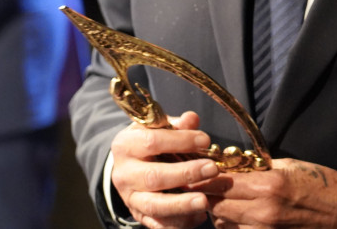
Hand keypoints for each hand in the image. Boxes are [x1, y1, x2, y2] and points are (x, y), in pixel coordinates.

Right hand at [110, 111, 219, 228]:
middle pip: (153, 177)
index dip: (180, 141)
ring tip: (205, 201)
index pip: (152, 142)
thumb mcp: (157, 128)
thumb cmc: (149, 143)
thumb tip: (191, 119)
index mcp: (126, 145)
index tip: (205, 140)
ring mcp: (130, 198)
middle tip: (212, 169)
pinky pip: (158, 224)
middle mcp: (124, 174)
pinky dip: (179, 223)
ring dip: (181, 204)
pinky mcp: (139, 215)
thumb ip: (176, 124)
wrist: (130, 166)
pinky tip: (198, 216)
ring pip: (154, 205)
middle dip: (185, 174)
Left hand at [201, 158, 336, 228]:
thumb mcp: (292, 166)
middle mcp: (263, 213)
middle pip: (215, 206)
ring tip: (228, 200)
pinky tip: (242, 216)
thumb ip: (260, 166)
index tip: (197, 170)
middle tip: (209, 184)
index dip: (204, 176)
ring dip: (220, 212)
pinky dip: (235, 225)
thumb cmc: (324, 186)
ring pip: (223, 224)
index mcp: (269, 187)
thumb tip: (233, 163)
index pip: (219, 183)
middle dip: (208, 194)